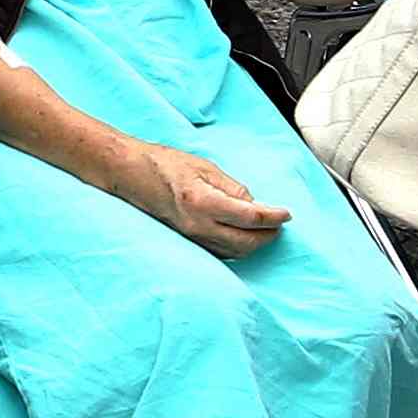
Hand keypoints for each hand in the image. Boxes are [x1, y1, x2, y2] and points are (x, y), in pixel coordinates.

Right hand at [122, 141, 289, 258]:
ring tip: (265, 230)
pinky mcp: (187, 241)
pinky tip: (243, 237)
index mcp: (204, 201)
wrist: (131, 175)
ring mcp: (192, 237)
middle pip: (245, 242)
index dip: (273, 217)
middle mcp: (198, 225)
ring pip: (233, 252)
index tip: (286, 213)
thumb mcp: (204, 167)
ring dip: (254, 244)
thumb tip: (254, 203)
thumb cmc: (165, 165)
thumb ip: (232, 187)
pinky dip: (237, 247)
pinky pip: (220, 252)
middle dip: (267, 235)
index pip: (250, 217)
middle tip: (279, 224)